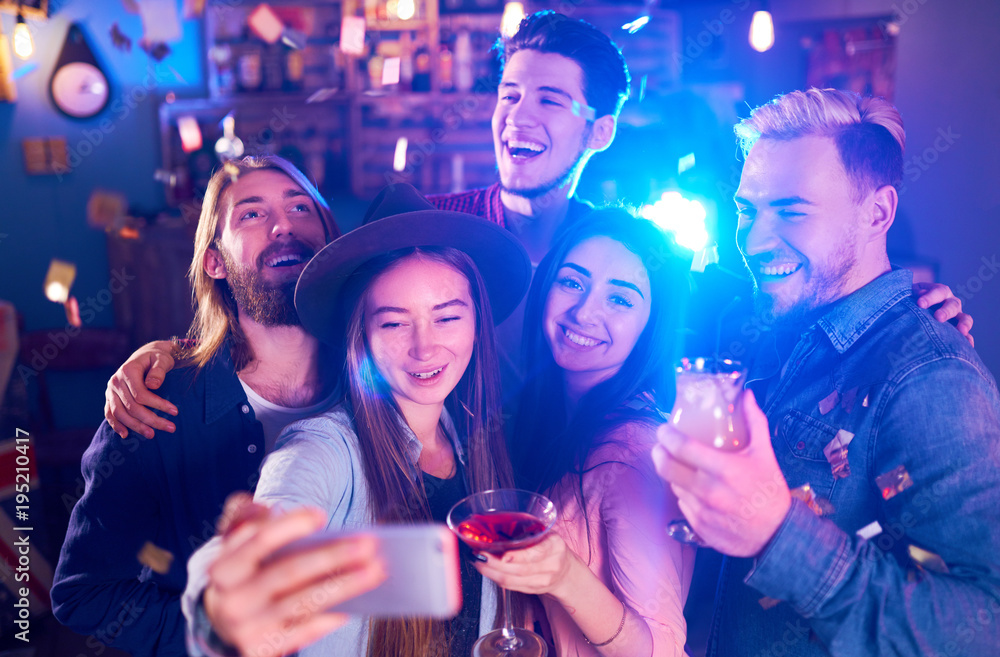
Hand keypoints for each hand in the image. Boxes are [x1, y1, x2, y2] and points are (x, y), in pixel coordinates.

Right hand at [104, 340, 177, 438]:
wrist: (145, 355)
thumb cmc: (157, 357)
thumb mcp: (162, 359)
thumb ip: (159, 370)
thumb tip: (153, 386)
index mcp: (127, 371)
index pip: (140, 394)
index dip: (157, 404)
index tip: (175, 411)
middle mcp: (115, 382)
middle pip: (131, 407)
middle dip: (151, 419)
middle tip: (171, 428)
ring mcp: (110, 391)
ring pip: (120, 413)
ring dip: (135, 426)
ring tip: (152, 435)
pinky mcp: (110, 398)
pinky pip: (110, 413)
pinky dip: (116, 425)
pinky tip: (126, 435)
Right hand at [204, 493, 385, 656]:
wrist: (220, 620)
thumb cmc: (242, 569)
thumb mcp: (233, 541)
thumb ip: (244, 516)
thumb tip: (267, 510)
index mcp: (223, 567)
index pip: (260, 540)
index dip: (290, 525)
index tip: (322, 515)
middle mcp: (232, 599)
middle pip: (290, 572)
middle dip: (333, 556)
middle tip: (369, 544)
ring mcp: (247, 627)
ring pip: (304, 603)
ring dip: (345, 586)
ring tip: (376, 570)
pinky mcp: (261, 649)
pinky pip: (303, 632)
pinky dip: (329, 618)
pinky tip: (355, 605)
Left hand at [474, 533, 577, 598]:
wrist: (566, 571)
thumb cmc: (552, 546)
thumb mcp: (546, 532)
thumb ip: (529, 528)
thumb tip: (499, 522)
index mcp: (554, 546)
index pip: (536, 554)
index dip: (518, 557)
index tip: (502, 556)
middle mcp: (551, 566)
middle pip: (519, 570)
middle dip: (495, 564)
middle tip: (479, 555)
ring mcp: (542, 581)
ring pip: (511, 581)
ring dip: (491, 572)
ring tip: (478, 562)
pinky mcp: (533, 591)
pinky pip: (510, 586)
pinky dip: (495, 578)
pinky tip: (486, 570)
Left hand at [652, 390, 790, 556]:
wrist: (777, 534)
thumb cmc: (770, 491)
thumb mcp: (765, 454)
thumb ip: (755, 422)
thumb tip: (747, 395)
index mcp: (724, 469)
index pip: (682, 447)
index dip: (666, 435)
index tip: (664, 429)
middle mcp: (709, 491)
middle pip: (666, 468)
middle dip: (658, 452)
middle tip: (660, 445)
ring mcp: (701, 511)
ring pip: (673, 486)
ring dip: (672, 474)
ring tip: (679, 465)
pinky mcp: (698, 527)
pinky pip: (682, 504)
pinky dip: (684, 493)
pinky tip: (692, 488)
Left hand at [913, 282, 973, 346]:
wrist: (919, 305)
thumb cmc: (914, 298)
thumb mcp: (913, 292)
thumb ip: (915, 293)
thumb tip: (920, 295)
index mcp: (941, 291)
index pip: (938, 292)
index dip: (930, 297)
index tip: (920, 303)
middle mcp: (951, 302)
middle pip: (953, 305)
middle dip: (946, 311)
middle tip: (938, 317)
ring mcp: (957, 315)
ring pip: (965, 318)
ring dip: (963, 324)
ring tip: (961, 331)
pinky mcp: (959, 328)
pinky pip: (966, 334)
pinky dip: (968, 339)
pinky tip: (969, 345)